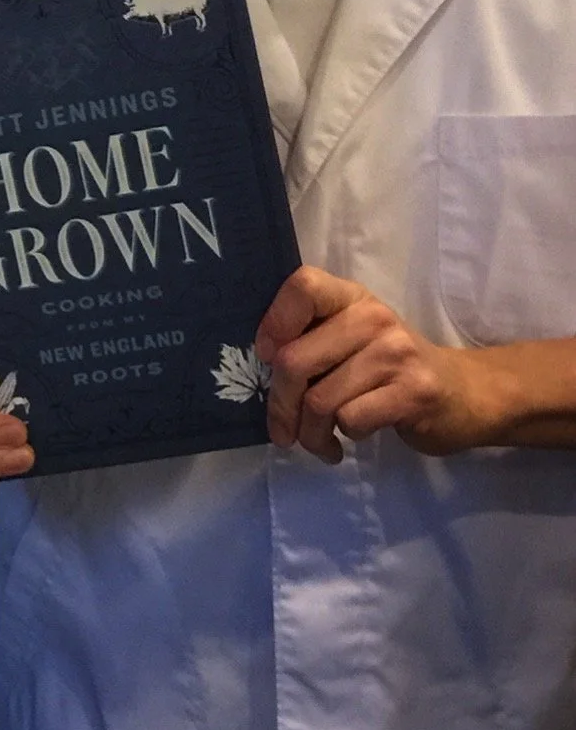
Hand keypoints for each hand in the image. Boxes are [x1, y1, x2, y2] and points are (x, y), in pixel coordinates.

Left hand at [254, 266, 498, 460]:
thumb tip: (262, 368)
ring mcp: (396, 353)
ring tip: (319, 442)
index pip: (302, 286)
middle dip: (280, 405)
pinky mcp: (414, 392)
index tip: (269, 357)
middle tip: (283, 429)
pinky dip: (344, 436)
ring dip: (310, 432)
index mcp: (351, 297)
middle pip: (296, 361)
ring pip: (320, 399)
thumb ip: (311, 340)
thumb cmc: (392, 367)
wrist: (468, 394)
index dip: (274, 323)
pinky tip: (353, 438)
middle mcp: (373, 317)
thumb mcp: (352, 338)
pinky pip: (352, 419)